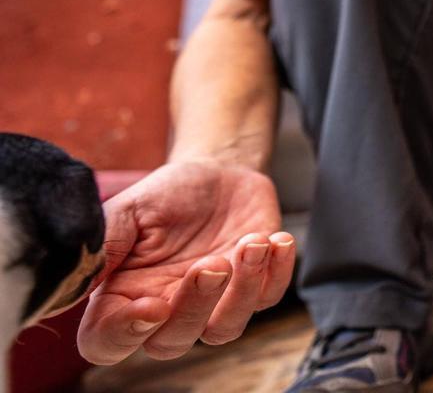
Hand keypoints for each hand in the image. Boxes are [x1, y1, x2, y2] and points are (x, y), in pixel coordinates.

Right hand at [78, 160, 294, 363]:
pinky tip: (277, 241)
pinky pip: (267, 298)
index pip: (107, 343)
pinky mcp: (254, 286)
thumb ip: (103, 244)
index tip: (151, 305)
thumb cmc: (167, 195)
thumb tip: (72, 277)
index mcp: (124, 295)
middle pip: (171, 343)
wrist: (218, 171)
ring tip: (251, 243)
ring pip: (223, 330)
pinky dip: (277, 272)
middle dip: (194, 307)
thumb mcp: (130, 209)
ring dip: (241, 290)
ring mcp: (214, 302)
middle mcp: (167, 308)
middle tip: (210, 263)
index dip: (124, 335)